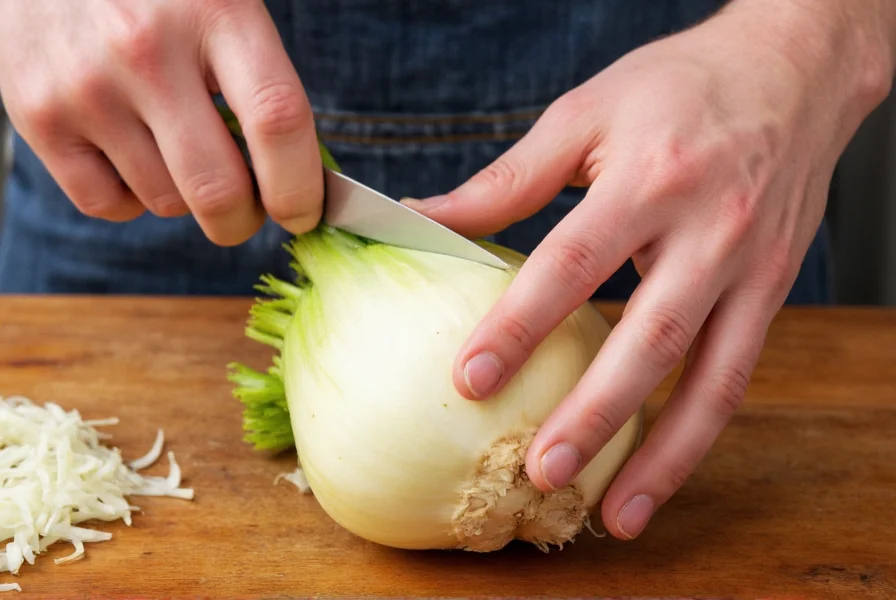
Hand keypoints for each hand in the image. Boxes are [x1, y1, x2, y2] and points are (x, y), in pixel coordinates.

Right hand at [0, 0, 321, 244]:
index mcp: (215, 12)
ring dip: (185, 197)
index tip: (304, 213)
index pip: (278, 121)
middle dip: (242, 221)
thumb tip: (303, 177)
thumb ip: (262, 84)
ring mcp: (85, 86)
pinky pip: (107, 204)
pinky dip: (131, 198)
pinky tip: (133, 154)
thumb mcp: (223, 8)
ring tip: (176, 147)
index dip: (300, 186)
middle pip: (217, 190)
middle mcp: (145, 49)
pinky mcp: (36, 115)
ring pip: (165, 202)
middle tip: (246, 212)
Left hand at [405, 0, 895, 537]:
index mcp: (649, 178)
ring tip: (617, 514)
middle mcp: (709, 229)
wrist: (791, 70)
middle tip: (540, 471)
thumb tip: (425, 220)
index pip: (573, 262)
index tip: (470, 379)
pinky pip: (737, 373)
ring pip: (710, 376)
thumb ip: (508, 180)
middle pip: (650, 337)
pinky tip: (662, 470)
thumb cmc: (677, 87)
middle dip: (595, 413)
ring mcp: (751, 267)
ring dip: (664, 453)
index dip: (520, 324)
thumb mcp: (584, 114)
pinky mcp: (773, 290)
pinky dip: (700, 430)